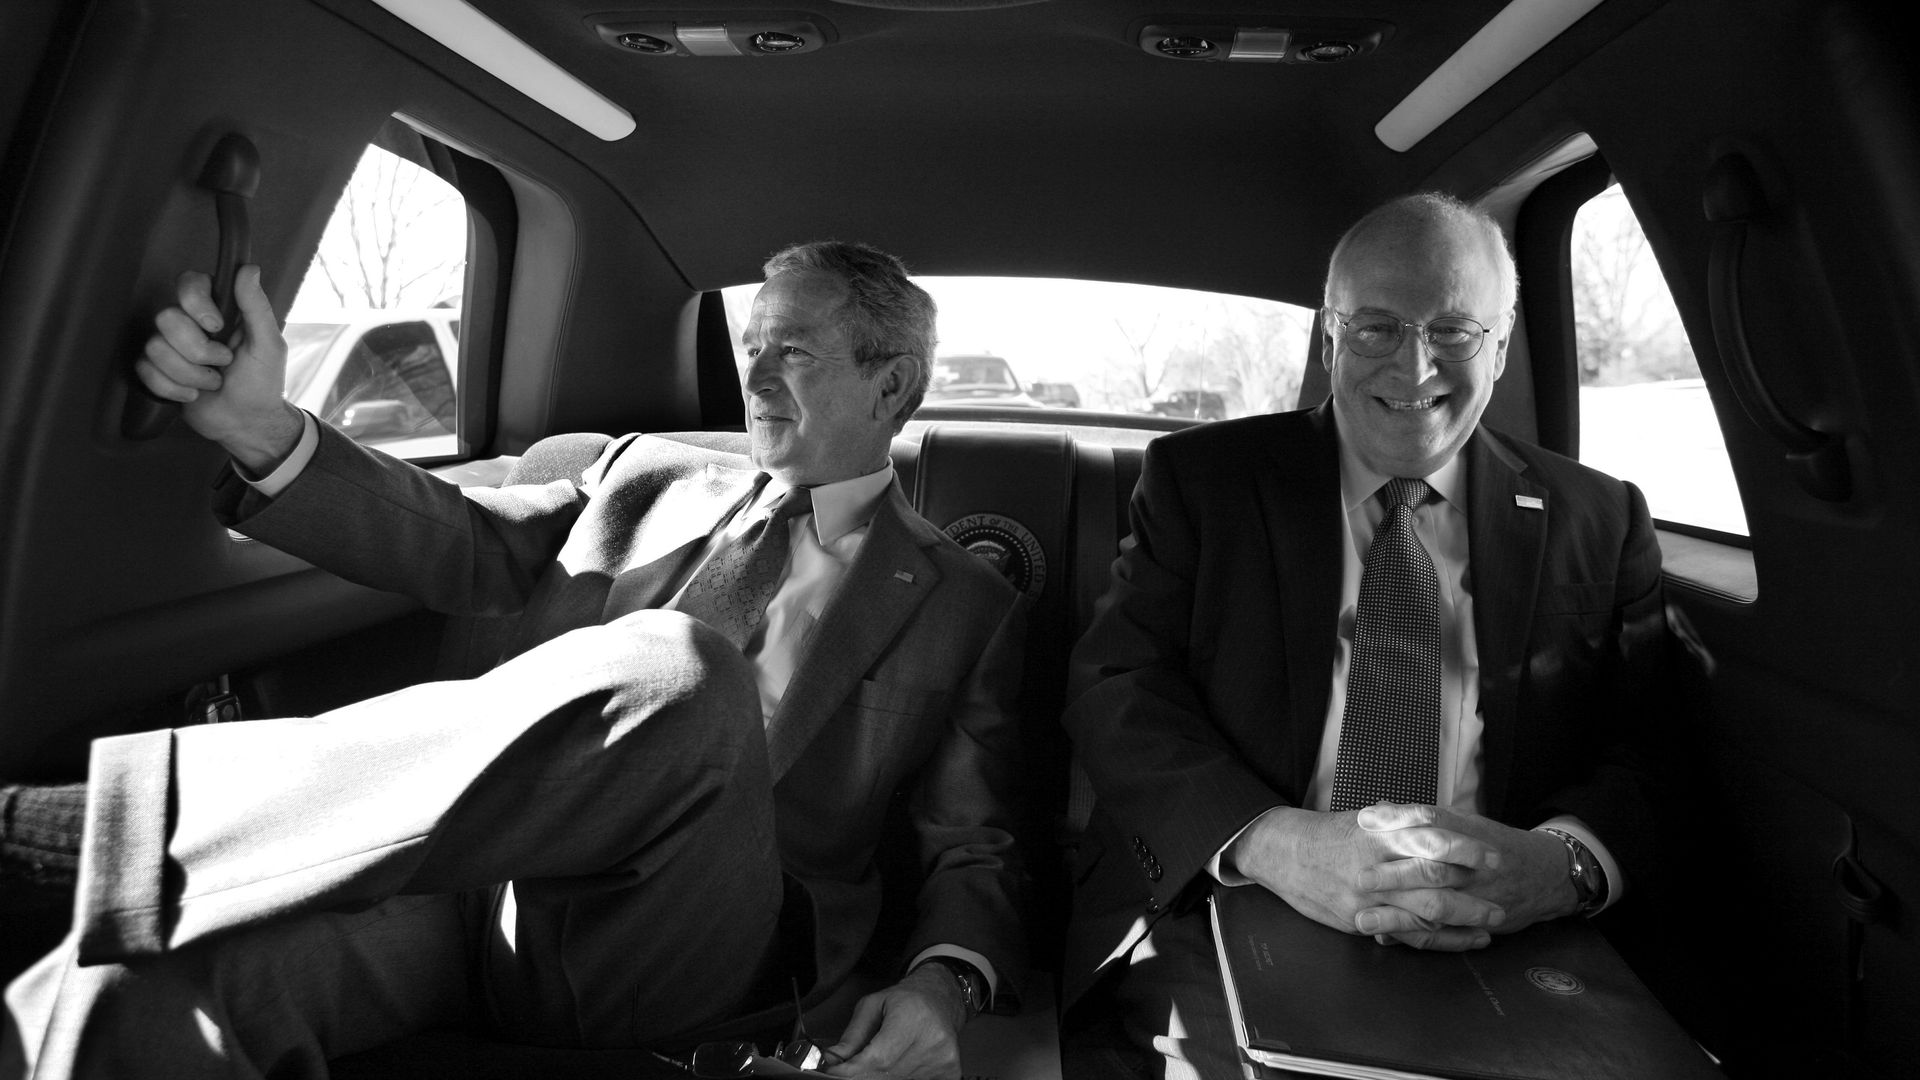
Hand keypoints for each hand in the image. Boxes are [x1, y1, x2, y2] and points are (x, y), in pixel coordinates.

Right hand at [135, 266, 302, 472]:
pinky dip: (174, 388)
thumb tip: (250, 268)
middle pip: (166, 317)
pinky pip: (145, 369)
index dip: (196, 303)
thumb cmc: (262, 383)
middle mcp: (190, 323)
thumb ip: (256, 307)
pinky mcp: (156, 370)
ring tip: (213, 382)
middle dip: (197, 350)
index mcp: (218, 310)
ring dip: (190, 373)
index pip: (189, 283)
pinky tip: (194, 394)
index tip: (216, 326)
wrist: (247, 423)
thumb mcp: (268, 345)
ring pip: (155, 346)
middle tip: (223, 363)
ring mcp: (171, 347)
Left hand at [821, 964, 965, 1078]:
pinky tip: (905, 1060)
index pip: (878, 1056)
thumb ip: (852, 1036)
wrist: (941, 999)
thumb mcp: (872, 1006)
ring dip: (885, 1073)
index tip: (835, 1071)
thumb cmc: (907, 1000)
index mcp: (912, 1016)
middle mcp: (932, 1038)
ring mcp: (944, 1057)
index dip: (852, 1068)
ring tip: (891, 1052)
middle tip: (858, 1061)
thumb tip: (832, 1059)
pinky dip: (902, 1076)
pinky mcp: (950, 1070)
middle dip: (865, 1070)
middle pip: (885, 1072)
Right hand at [1226, 805, 1505, 950]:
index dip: (1465, 848)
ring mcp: (1369, 897)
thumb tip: (1438, 819)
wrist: (1284, 855)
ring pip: (1426, 910)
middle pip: (1434, 876)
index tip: (1491, 854)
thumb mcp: (1364, 820)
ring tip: (1493, 920)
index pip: (1429, 839)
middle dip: (1473, 886)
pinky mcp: (1361, 921)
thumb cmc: (1329, 836)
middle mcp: (1376, 866)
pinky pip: (1407, 935)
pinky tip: (1463, 940)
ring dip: (1465, 916)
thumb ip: (1400, 823)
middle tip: (1503, 890)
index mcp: (1378, 836)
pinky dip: (1440, 940)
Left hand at [1355, 804, 1579, 940]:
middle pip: (1428, 868)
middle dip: (1393, 875)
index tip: (1364, 819)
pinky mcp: (1477, 923)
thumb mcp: (1465, 823)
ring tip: (1362, 919)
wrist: (1545, 874)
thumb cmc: (1493, 845)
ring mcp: (1473, 898)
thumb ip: (1424, 819)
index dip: (1396, 819)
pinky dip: (1414, 938)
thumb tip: (1379, 809)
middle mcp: (1468, 867)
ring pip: (1433, 908)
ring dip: (1396, 916)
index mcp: (1464, 835)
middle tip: (1358, 878)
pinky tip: (1386, 937)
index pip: (1429, 821)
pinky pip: (1444, 935)